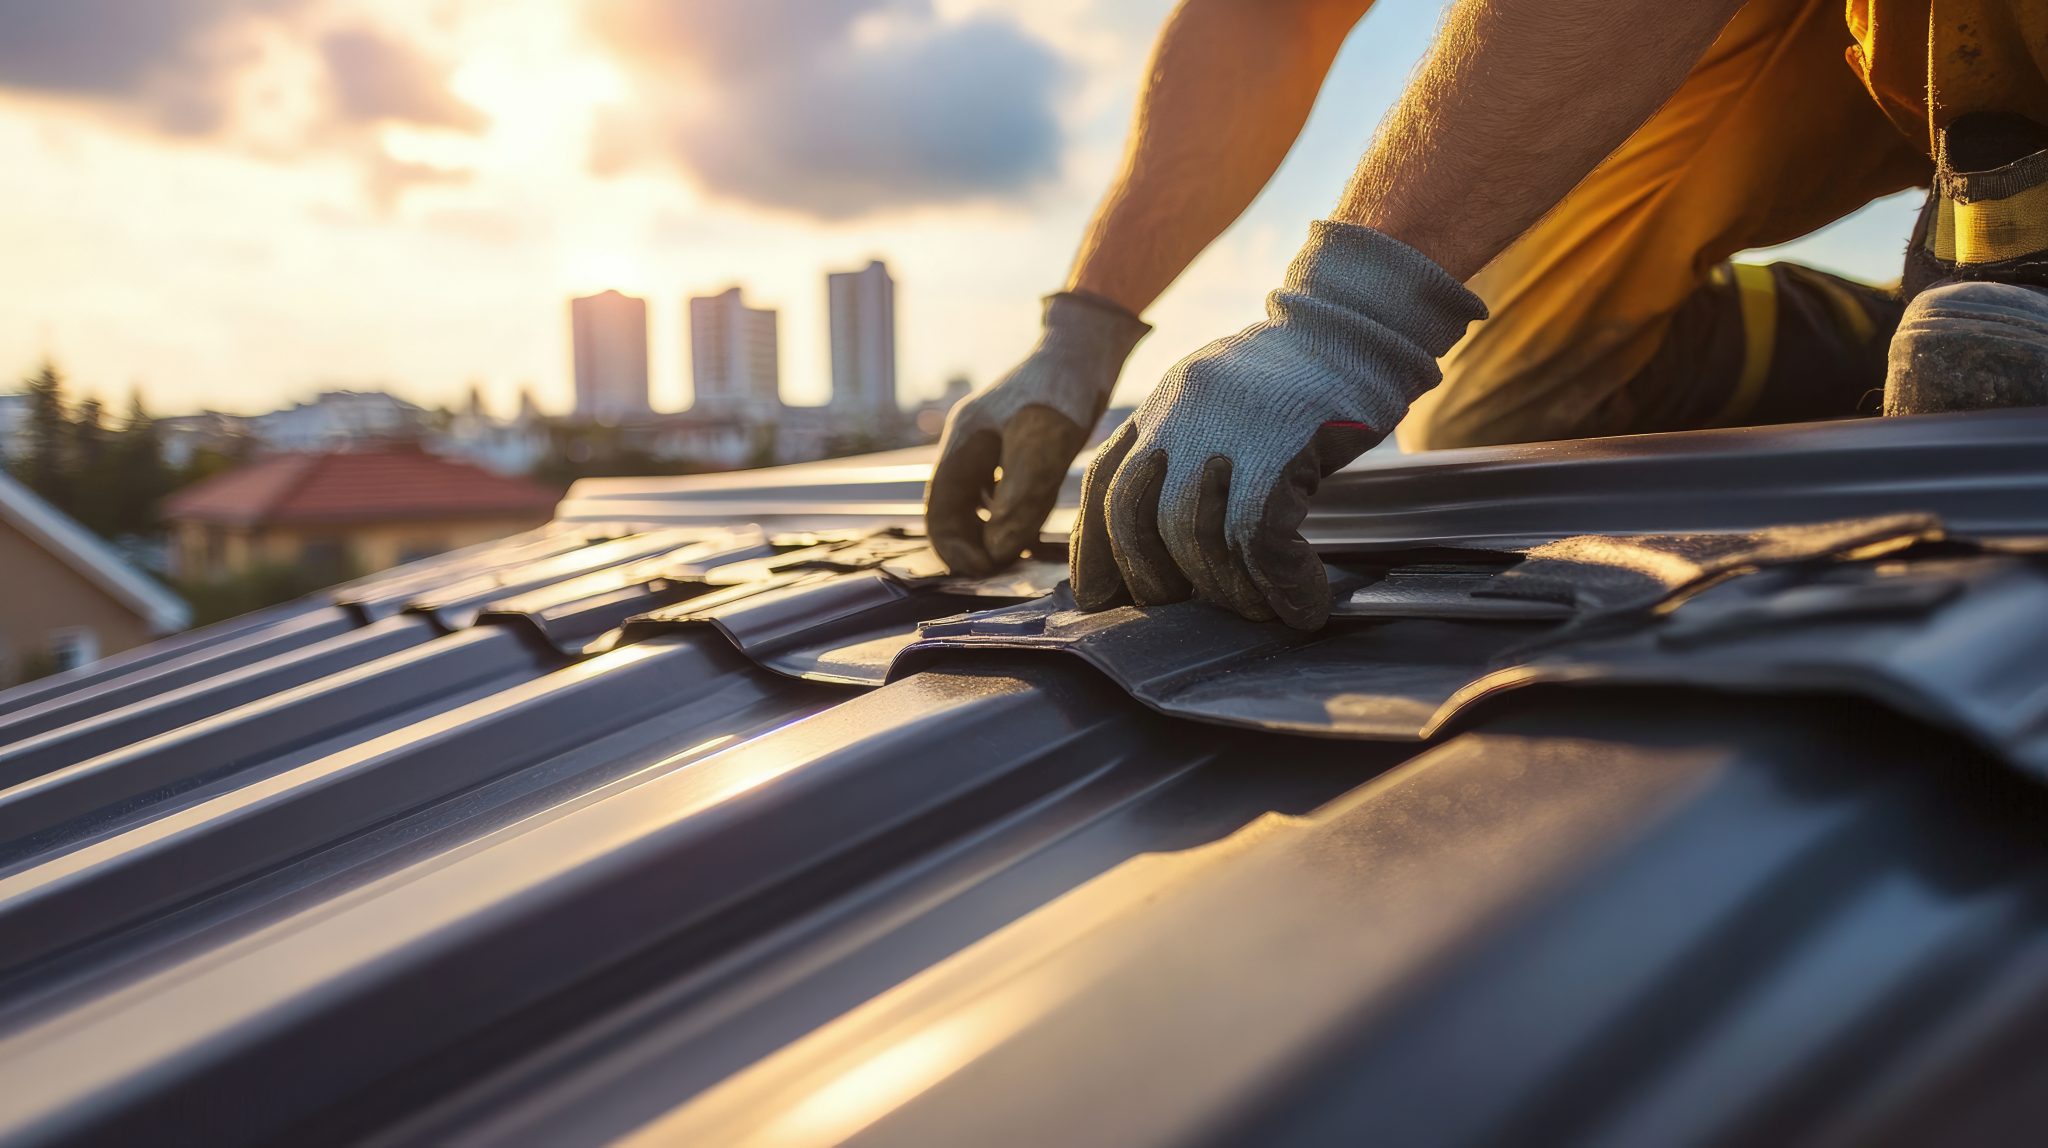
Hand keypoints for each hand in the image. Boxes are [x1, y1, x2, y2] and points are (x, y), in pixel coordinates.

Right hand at [926, 292, 1149, 575]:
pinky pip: (1002, 491)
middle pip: (955, 511)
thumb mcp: (1042, 447)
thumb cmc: (1062, 392)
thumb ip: (1017, 500)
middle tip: (1006, 568)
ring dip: (993, 531)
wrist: (1087, 348)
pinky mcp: (1015, 444)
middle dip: (973, 543)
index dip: (956, 549)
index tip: (987, 571)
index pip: (940, 512)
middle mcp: (969, 445)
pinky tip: (1034, 523)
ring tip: (1020, 551)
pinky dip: (1012, 513)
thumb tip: (996, 550)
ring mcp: (990, 444)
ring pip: (979, 503)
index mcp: (962, 444)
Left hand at [1070, 221, 1485, 628]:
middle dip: (1155, 578)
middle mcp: (1180, 412)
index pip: (1102, 483)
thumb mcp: (1222, 405)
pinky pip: (1261, 537)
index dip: (1095, 550)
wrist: (1362, 322)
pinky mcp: (1283, 442)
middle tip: (1195, 606)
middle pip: (1134, 516)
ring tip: (1259, 608)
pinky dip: (1281, 583)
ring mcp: (1228, 425)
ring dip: (1228, 591)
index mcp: (1160, 405)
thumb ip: (1189, 456)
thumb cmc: (1301, 382)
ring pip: (1194, 534)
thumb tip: (1170, 544)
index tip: (1099, 597)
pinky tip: (1304, 600)